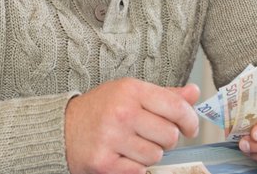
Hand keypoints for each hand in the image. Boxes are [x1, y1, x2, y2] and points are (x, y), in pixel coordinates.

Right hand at [64, 79, 199, 173]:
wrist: (62, 128)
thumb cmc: (102, 109)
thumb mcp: (131, 93)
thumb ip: (165, 95)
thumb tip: (194, 92)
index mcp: (131, 90)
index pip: (177, 107)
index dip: (190, 120)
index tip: (190, 128)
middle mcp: (122, 112)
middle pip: (169, 135)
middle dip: (166, 139)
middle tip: (151, 136)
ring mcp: (112, 138)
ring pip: (156, 156)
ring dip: (149, 154)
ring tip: (133, 145)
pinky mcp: (104, 162)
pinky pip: (139, 171)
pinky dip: (135, 167)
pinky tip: (123, 156)